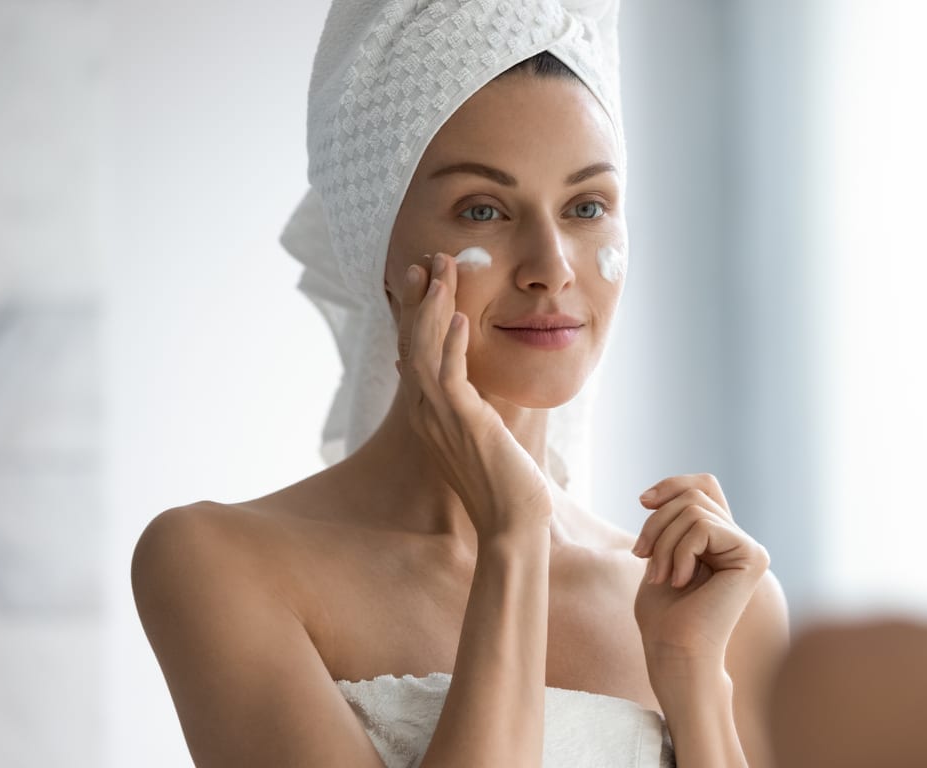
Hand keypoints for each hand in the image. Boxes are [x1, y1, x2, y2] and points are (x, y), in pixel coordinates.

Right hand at [395, 253, 551, 536]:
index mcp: (430, 414)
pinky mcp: (464, 424)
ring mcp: (441, 418)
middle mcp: (427, 412)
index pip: (415, 351)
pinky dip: (452, 346)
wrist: (511, 524)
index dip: (417, 312)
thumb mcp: (486, 435)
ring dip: (435, 307)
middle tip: (430, 258)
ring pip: (426, 350)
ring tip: (443, 270)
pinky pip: (451, 378)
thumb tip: (470, 386)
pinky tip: (459, 319)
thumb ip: (474, 407)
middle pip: (414, 342)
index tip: (424, 277)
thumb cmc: (506, 484)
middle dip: (422, 297)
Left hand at [631, 474, 768, 673]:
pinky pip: (703, 528)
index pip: (703, 486)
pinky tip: (680, 581)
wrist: (675, 653)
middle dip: (656, 524)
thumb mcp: (659, 556)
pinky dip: (679, 552)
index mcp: (720, 540)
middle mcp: (739, 541)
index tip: (642, 502)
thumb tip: (660, 495)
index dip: (673, 485)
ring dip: (663, 543)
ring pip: (694, 510)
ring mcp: (750, 548)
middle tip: (643, 559)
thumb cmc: (663, 617)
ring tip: (661, 577)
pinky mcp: (752, 556)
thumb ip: (668, 524)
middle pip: (692, 497)